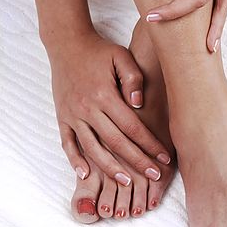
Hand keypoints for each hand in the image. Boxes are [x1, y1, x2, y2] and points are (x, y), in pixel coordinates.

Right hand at [47, 30, 170, 182]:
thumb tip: (139, 104)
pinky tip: (86, 174)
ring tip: (126, 182)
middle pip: (116, 142)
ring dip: (109, 167)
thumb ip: (134, 78)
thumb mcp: (121, 56)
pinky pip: (67, 143)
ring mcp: (72, 115)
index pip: (132, 127)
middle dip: (137, 161)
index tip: (164, 157)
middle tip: (153, 175)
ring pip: (92, 148)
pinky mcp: (62, 117)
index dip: (150, 144)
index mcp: (104, 95)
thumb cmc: (99, 51)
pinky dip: (75, 160)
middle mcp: (87, 108)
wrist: (66, 44)